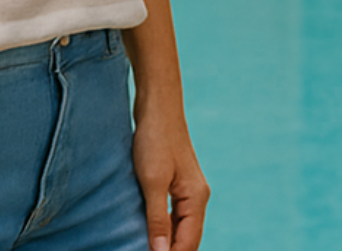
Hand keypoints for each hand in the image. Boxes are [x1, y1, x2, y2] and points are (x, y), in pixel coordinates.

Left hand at [132, 107, 208, 250]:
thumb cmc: (155, 139)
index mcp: (197, 198)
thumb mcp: (153, 183)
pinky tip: (148, 235)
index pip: (187, 244)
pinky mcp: (177, 184)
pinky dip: (163, 230)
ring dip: (165, 244)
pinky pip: (174, 217)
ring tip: (143, 249)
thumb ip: (158, 220)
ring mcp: (188, 190)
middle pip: (187, 240)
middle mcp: (197, 197)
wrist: (157, 105)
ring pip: (180, 230)